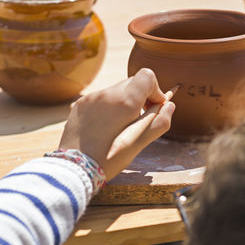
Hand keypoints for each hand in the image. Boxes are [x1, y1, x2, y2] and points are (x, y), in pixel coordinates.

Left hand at [59, 68, 175, 179]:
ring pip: (117, 90)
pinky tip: (106, 127)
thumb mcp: (139, 143)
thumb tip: (169, 105)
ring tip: (122, 126)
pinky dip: (110, 107)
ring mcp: (91, 98)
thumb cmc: (109, 158)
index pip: (147, 76)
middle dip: (141, 97)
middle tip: (140, 119)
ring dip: (125, 102)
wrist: (74, 168)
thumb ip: (158, 122)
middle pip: (132, 83)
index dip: (156, 90)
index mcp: (124, 101)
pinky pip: (102, 98)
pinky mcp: (81, 105)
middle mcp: (106, 93)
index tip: (154, 107)